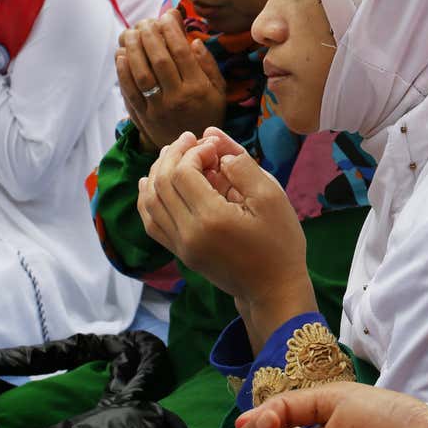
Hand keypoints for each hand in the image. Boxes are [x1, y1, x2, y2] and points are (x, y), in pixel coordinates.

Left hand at [117, 10, 226, 150]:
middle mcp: (178, 98)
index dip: (172, 31)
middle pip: (159, 60)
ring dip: (134, 50)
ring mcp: (158, 108)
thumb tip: (194, 41)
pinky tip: (121, 54)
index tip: (166, 16)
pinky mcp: (143, 116)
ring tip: (132, 32)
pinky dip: (122, 71)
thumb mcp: (219, 91)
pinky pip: (129, 91)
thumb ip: (209, 65)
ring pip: (141, 74)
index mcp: (198, 89)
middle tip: (146, 21)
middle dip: (150, 36)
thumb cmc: (208, 113)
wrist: (191, 148)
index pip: (182, 53)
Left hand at [138, 128, 315, 346]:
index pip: (183, 172)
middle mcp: (188, 233)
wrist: (273, 288)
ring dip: (157, 172)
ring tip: (173, 154)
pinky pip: (151, 221)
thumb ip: (243, 166)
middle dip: (173, 155)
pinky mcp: (180, 253)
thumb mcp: (272, 197)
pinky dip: (148, 198)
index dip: (194, 151)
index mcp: (211, 218)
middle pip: (161, 183)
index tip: (215, 145)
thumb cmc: (279, 242)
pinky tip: (152, 182)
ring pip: (150, 202)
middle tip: (190, 139)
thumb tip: (215, 144)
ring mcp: (180, 246)